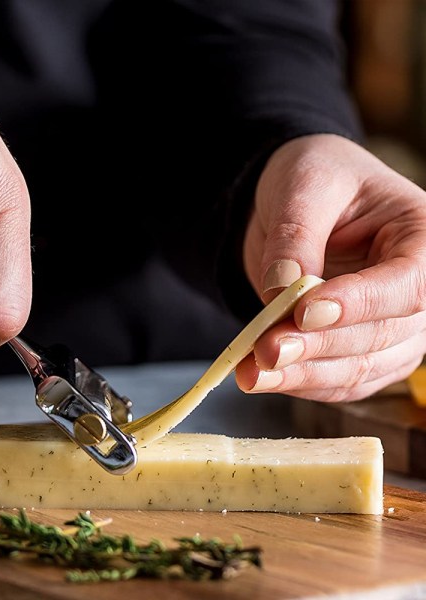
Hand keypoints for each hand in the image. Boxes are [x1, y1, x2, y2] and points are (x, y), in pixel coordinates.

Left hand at [236, 133, 425, 400]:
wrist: (297, 203)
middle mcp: (415, 287)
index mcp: (420, 236)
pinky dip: (299, 383)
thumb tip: (281, 289)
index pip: (407, 283)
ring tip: (252, 374)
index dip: (360, 304)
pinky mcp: (359, 349)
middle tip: (266, 351)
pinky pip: (337, 379)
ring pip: (358, 367)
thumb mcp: (304, 185)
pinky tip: (261, 379)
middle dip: (317, 347)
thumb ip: (295, 234)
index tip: (305, 312)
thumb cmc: (314, 179)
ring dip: (302, 376)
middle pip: (380, 334)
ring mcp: (391, 325)